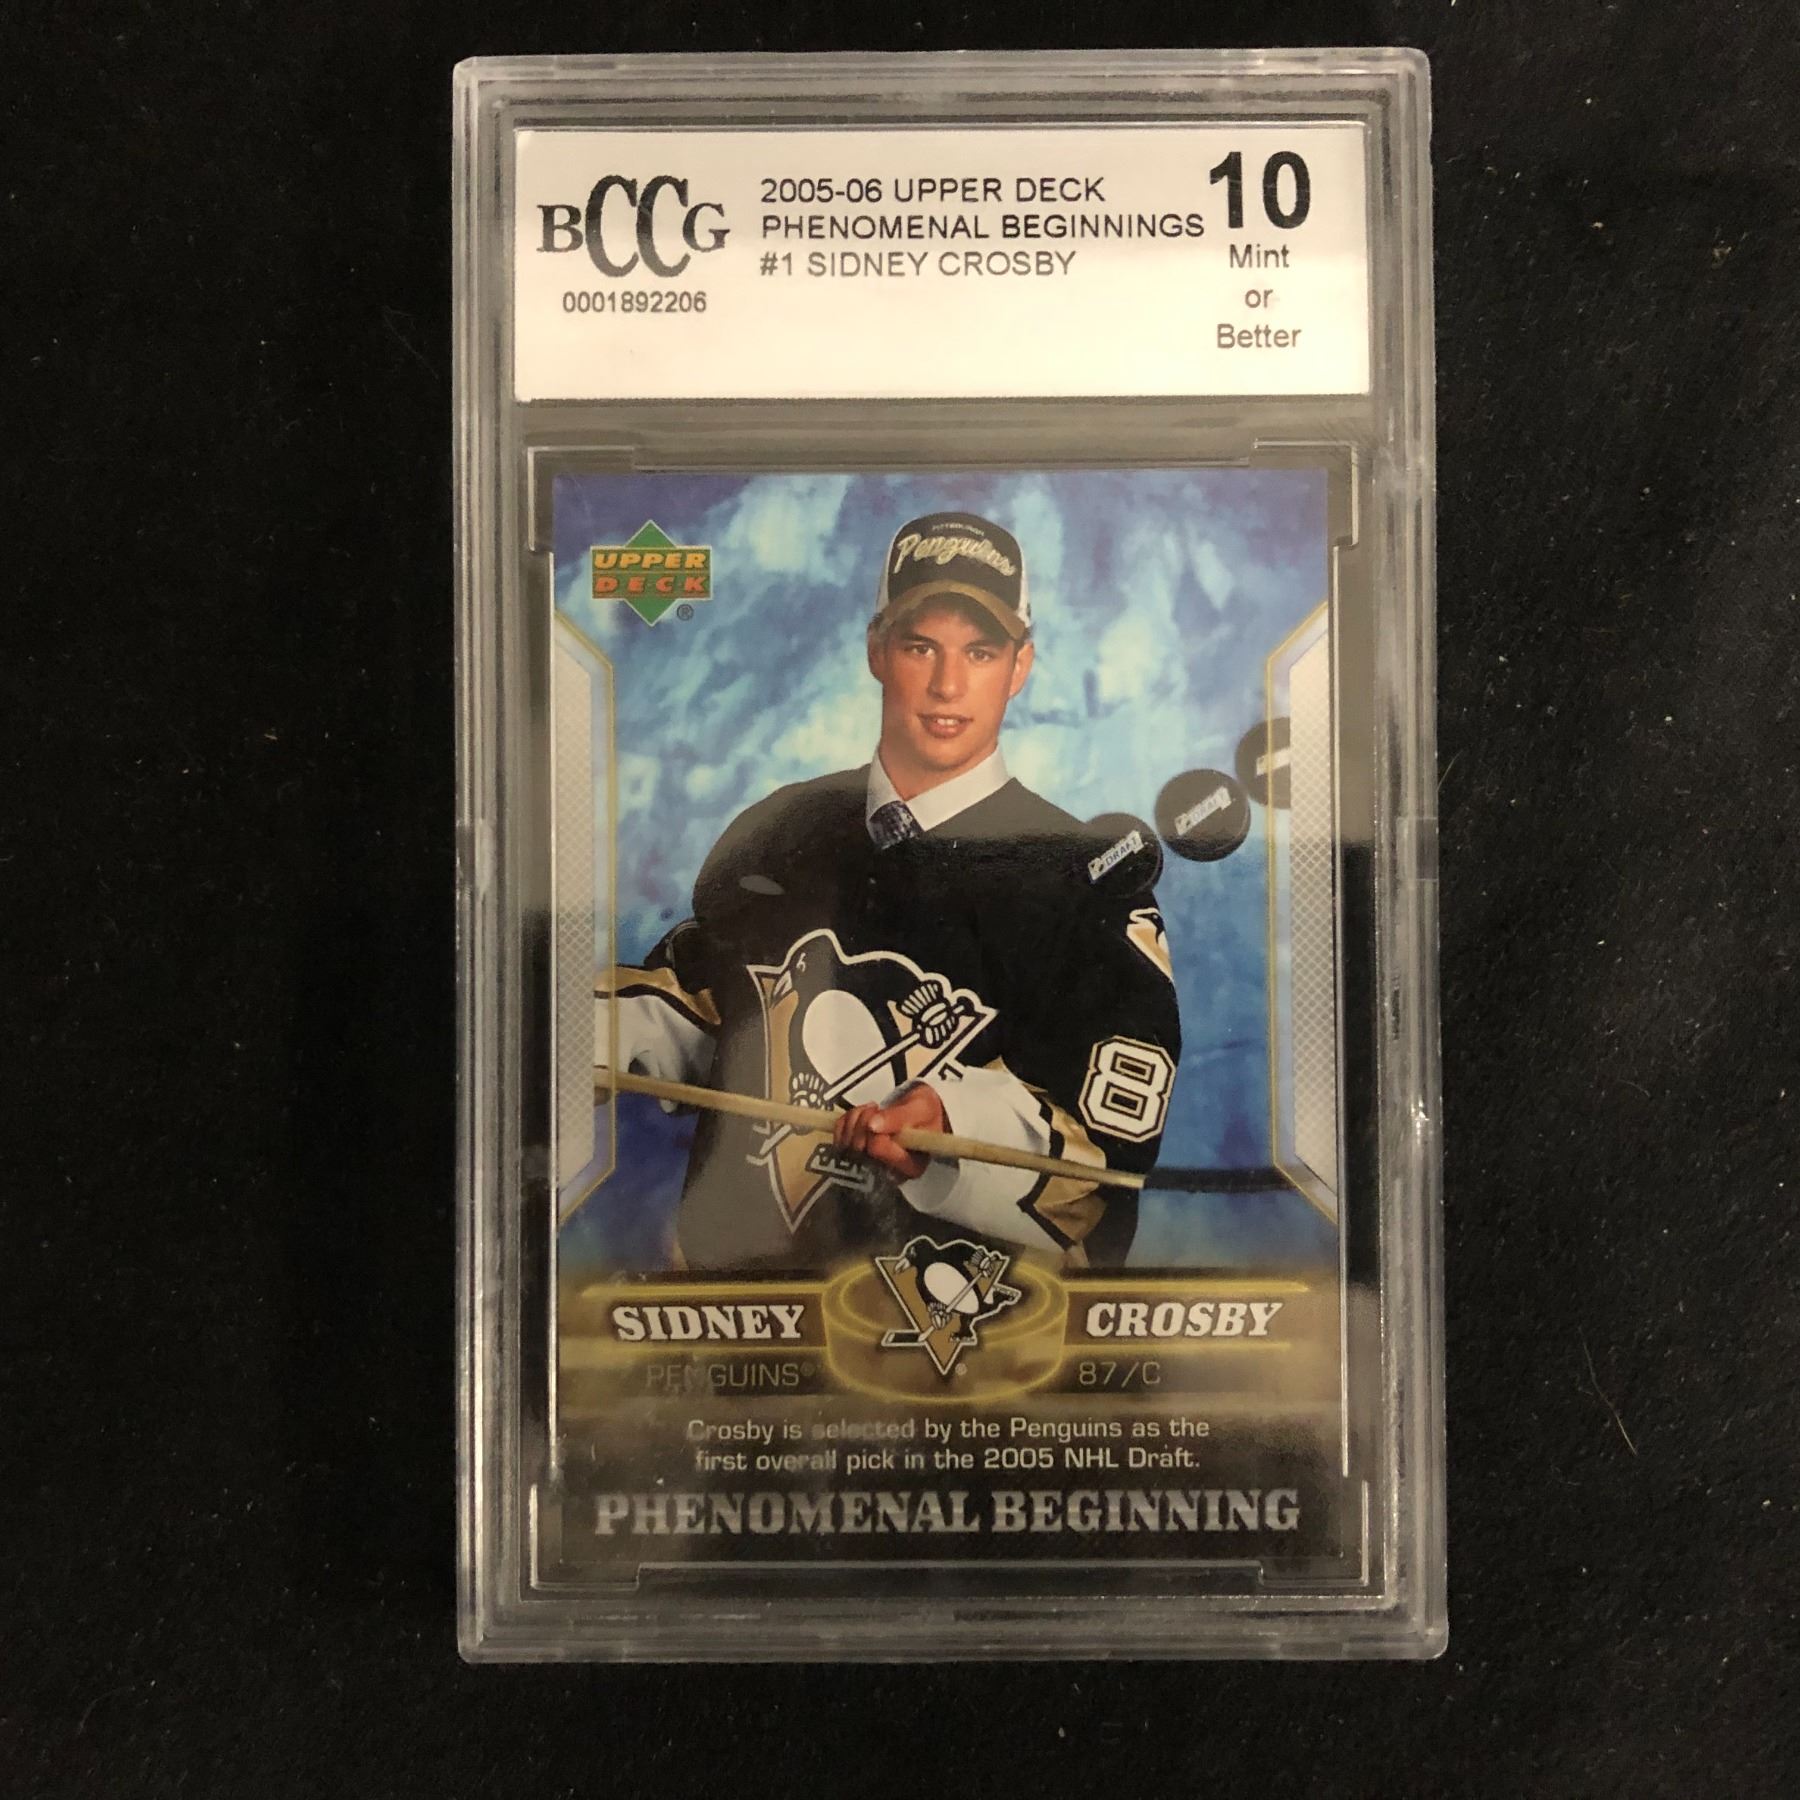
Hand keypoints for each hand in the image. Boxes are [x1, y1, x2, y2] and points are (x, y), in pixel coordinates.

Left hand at [832, 1083, 947, 1182]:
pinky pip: (838, 1139)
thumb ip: (899, 1117)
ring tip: (871, 1110)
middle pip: (858, 1149)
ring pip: (845, 1144)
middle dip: (863, 1121)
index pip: (878, 1149)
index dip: (875, 1129)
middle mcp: (888, 1173)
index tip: (882, 1115)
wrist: (919, 1115)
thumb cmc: (924, 1114)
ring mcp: (870, 1168)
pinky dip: (845, 1121)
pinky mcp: (856, 1159)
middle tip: (876, 1109)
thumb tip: (873, 1125)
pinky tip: (861, 1116)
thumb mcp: (920, 1109)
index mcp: (911, 1167)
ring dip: (854, 1119)